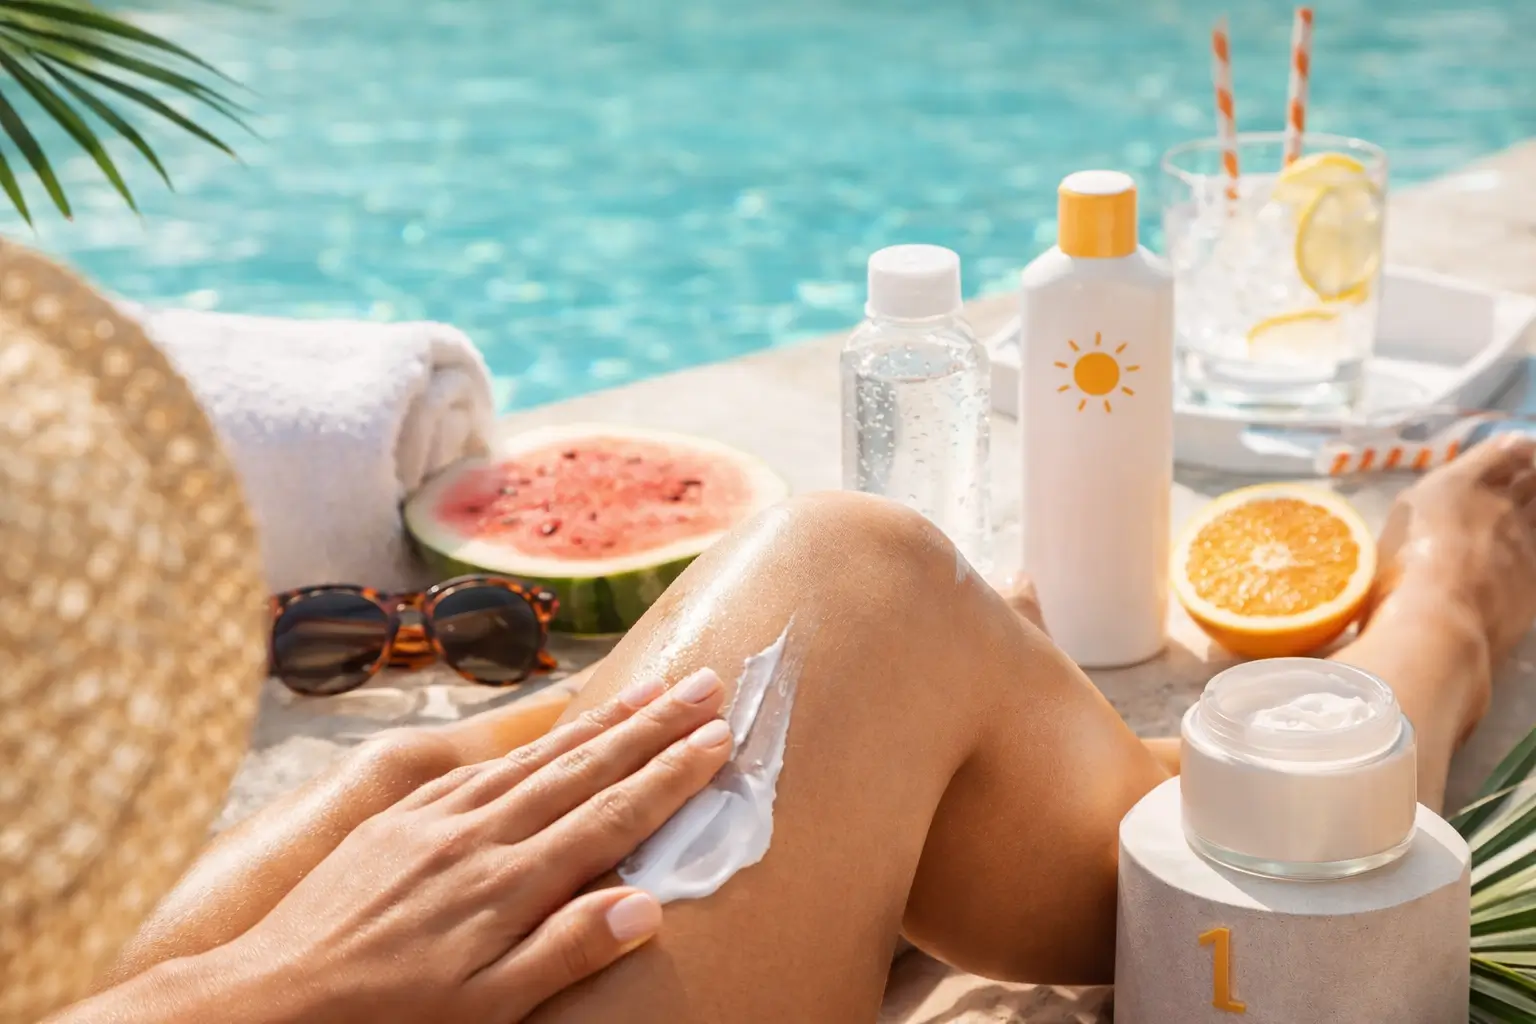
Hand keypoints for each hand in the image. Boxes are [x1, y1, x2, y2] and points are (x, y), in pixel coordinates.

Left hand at [234, 667, 731, 1022]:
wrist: (273, 996)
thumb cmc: (385, 1016)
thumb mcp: (485, 1007)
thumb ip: (565, 950)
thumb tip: (646, 905)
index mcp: (510, 883)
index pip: (612, 816)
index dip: (670, 775)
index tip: (717, 738)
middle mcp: (481, 833)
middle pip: (584, 768)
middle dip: (652, 726)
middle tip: (704, 685)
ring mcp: (438, 816)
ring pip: (537, 755)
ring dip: (599, 720)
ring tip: (647, 691)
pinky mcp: (401, 812)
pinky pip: (478, 762)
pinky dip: (527, 739)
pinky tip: (548, 729)